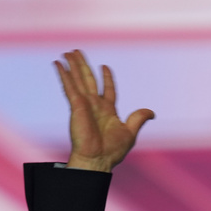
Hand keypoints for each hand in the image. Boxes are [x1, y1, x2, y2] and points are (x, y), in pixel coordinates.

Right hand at [55, 50, 154, 172]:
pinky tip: (58, 64)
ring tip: (68, 52)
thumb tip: (151, 113)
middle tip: (77, 52)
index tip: (105, 67)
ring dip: (73, 65)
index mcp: (108, 111)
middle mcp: (95, 105)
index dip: (107, 78)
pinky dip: (64, 75)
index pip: (108, 90)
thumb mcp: (130, 132)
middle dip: (84, 65)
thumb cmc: (112, 150)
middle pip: (89, 80)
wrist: (98, 158)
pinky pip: (69, 87)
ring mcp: (85, 104)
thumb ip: (138, 119)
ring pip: (78, 80)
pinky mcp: (76, 106)